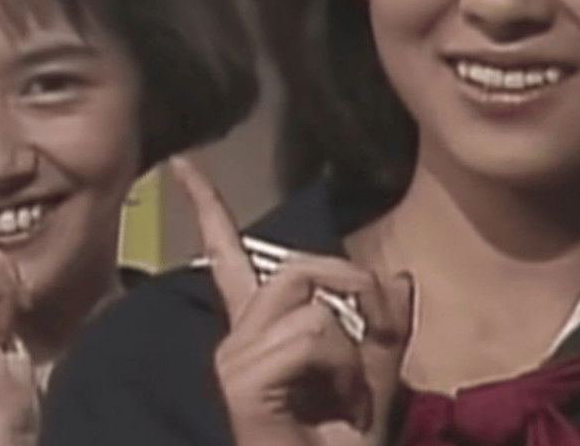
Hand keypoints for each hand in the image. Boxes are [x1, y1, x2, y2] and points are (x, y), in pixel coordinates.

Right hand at [170, 157, 412, 445]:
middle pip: (294, 266)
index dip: (206, 206)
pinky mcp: (240, 381)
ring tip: (347, 394)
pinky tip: (334, 404)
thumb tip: (398, 275)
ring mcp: (234, 358)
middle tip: (378, 332)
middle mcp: (238, 338)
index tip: (182, 163)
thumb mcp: (380, 379)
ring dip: (350, 346)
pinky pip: (308, 336)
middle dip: (354, 287)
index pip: (228, 255)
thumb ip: (388, 327)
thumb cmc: (344, 445)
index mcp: (261, 332)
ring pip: (307, 302)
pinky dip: (341, 367)